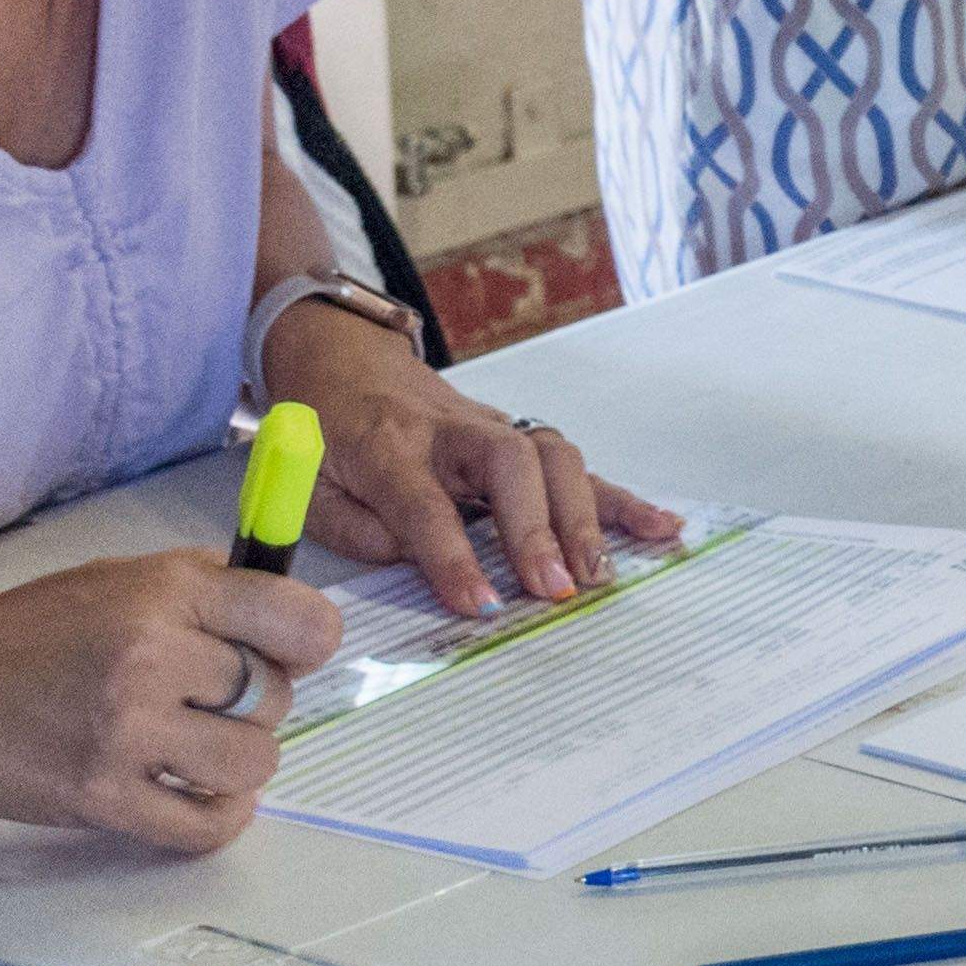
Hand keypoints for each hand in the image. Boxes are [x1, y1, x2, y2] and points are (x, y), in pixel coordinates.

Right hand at [0, 550, 342, 855]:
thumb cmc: (19, 633)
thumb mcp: (114, 578)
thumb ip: (201, 591)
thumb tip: (285, 615)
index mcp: (163, 590)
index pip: (298, 619)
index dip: (309, 641)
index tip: (293, 652)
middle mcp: (151, 654)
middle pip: (276, 694)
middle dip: (257, 703)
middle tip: (212, 704)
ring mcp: (125, 731)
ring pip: (253, 762)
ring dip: (239, 763)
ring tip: (200, 749)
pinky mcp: (99, 799)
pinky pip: (205, 826)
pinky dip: (218, 817)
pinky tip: (197, 796)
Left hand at [261, 296, 684, 615]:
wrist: (347, 359)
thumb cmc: (326, 429)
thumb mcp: (305, 483)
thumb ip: (355, 528)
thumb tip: (417, 563)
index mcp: (386, 445)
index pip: (423, 503)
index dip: (451, 556)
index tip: (479, 606)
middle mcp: (450, 430)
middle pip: (509, 464)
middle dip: (537, 528)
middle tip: (552, 587)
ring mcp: (493, 426)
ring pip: (552, 455)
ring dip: (582, 515)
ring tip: (595, 572)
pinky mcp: (521, 437)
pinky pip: (577, 465)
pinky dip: (621, 497)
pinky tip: (660, 525)